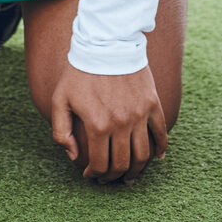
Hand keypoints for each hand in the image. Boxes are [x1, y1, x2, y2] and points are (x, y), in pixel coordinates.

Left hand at [49, 61, 167, 183]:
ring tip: (129, 175)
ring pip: (143, 155)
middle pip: (122, 164)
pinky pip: (161, 133)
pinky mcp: (152, 104)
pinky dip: (161, 149)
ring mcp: (139, 115)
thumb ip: (61, 131)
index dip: (94, 174)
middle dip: (114, 177)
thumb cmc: (79, 72)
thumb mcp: (60, 99)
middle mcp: (121, 123)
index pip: (100, 164)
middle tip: (108, 179)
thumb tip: (73, 156)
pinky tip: (156, 157)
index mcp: (98, 124)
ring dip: (137, 170)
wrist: (106, 43)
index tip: (90, 175)